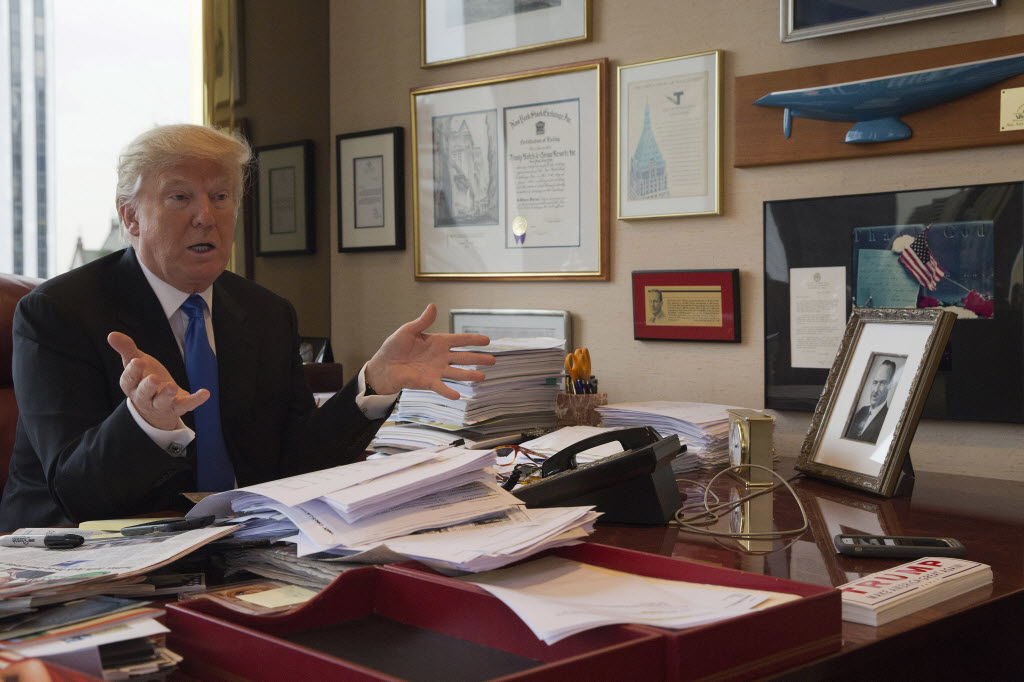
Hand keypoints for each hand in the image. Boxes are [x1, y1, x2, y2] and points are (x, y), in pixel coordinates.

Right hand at [107, 331, 208, 429]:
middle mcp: (144, 398)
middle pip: (144, 393)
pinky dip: (195, 400)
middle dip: (148, 386)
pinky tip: (205, 392)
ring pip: (162, 402)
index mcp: (132, 386)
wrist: (156, 408)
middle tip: (154, 378)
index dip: (133, 371)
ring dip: (167, 395)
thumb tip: (111, 334)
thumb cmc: (144, 380)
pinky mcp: (178, 407)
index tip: (137, 360)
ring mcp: (162, 404)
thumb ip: (126, 349)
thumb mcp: (136, 363)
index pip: (129, 380)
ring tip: (172, 386)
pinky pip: (186, 405)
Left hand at [364, 304, 494, 399]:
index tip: (487, 340)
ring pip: (457, 373)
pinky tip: (458, 396)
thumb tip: (433, 306)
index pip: (460, 340)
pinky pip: (441, 387)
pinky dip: (448, 392)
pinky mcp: (428, 382)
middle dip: (478, 359)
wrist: (383, 366)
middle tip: (493, 360)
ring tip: (482, 377)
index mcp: (438, 342)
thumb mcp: (408, 330)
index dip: (473, 340)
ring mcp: (436, 370)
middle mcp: (441, 357)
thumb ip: (422, 321)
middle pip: (464, 357)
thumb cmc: (395, 347)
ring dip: (469, 375)